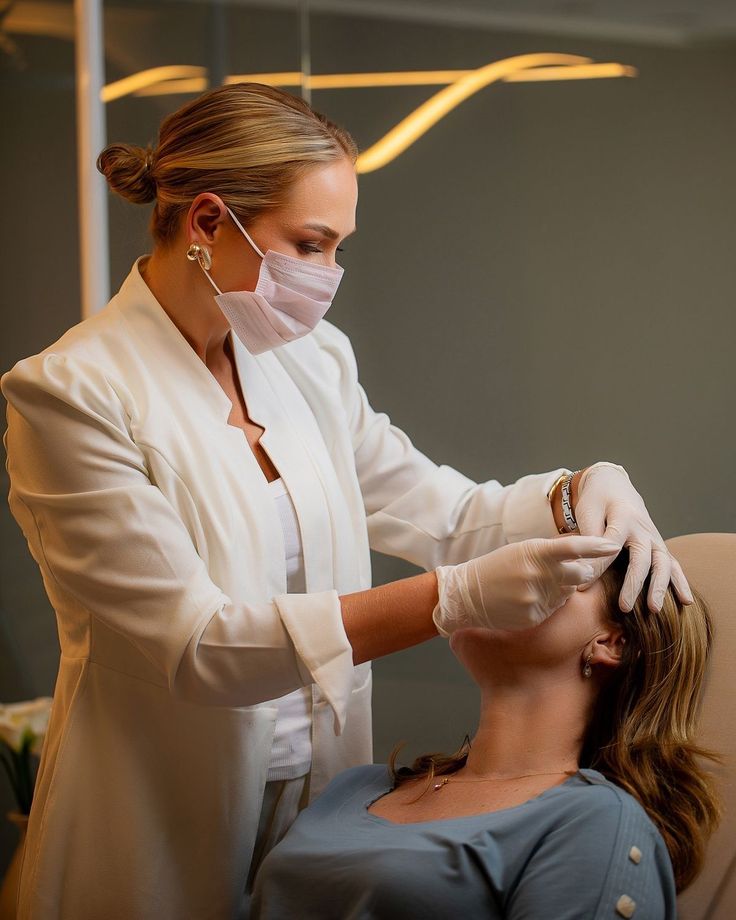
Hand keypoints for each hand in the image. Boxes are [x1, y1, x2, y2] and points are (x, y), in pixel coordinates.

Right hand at [433, 535, 620, 635]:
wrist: (467, 594)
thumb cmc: (497, 567)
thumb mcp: (522, 550)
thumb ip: (552, 549)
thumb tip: (583, 545)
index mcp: (533, 552)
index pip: (573, 548)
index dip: (596, 546)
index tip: (614, 545)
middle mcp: (537, 575)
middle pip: (581, 574)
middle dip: (581, 573)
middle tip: (566, 571)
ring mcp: (536, 598)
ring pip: (569, 593)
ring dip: (562, 588)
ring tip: (537, 585)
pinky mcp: (534, 617)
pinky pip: (555, 608)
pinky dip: (549, 603)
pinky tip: (529, 598)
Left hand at [574, 462, 693, 612]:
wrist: (615, 486)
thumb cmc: (597, 501)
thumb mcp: (587, 512)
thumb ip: (587, 538)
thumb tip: (582, 570)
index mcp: (621, 517)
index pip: (611, 544)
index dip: (597, 566)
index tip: (583, 586)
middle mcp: (642, 528)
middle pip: (642, 558)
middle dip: (633, 583)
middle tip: (624, 607)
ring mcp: (654, 537)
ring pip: (662, 563)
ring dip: (660, 586)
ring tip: (654, 609)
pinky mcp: (659, 545)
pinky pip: (673, 564)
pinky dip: (680, 582)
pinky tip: (686, 601)